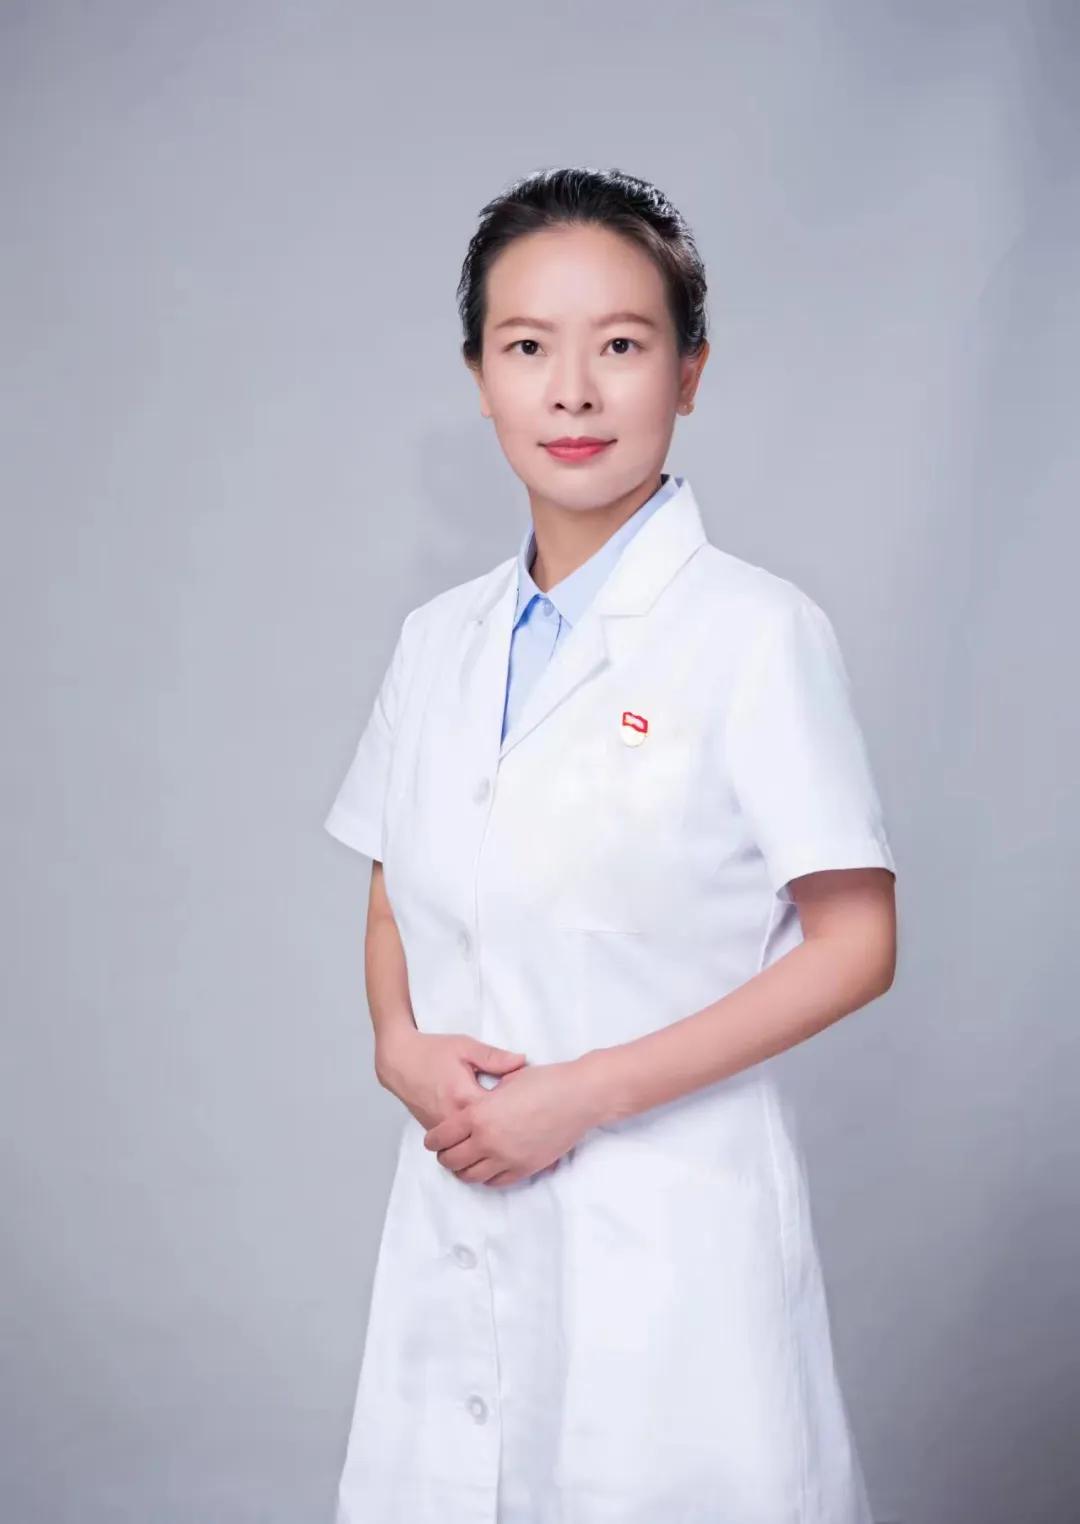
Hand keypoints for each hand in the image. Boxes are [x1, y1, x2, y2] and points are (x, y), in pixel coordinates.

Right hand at [375, 1028, 526, 1130]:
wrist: (399, 1060)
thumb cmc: (433, 1051)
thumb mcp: (466, 1047)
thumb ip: (494, 1057)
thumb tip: (522, 1061)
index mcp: (465, 1098)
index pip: (499, 1113)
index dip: (517, 1109)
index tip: (530, 1103)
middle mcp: (453, 1118)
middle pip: (487, 1134)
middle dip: (505, 1128)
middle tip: (523, 1121)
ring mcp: (442, 1128)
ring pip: (471, 1142)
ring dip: (488, 1135)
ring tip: (506, 1126)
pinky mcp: (434, 1130)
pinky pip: (457, 1141)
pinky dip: (471, 1136)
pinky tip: (484, 1128)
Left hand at [422, 1058, 601, 1188]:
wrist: (579, 1097)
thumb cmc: (546, 1081)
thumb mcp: (506, 1080)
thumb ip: (486, 1095)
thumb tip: (477, 1102)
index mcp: (478, 1114)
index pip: (442, 1136)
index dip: (433, 1140)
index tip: (432, 1140)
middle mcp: (488, 1140)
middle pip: (452, 1160)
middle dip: (444, 1156)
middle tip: (444, 1152)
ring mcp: (506, 1158)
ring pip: (471, 1175)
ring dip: (463, 1170)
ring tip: (464, 1162)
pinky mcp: (524, 1168)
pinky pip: (495, 1181)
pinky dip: (486, 1176)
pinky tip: (486, 1167)